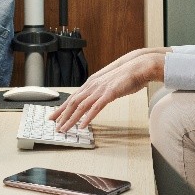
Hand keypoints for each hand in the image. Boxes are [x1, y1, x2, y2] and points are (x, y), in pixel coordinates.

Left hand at [50, 51, 166, 130]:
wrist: (139, 66)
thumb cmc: (126, 76)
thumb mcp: (109, 83)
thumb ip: (100, 90)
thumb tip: (95, 99)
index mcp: (91, 83)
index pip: (73, 97)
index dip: (62, 108)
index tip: (54, 116)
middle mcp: (92, 86)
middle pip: (73, 102)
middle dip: (62, 115)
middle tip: (55, 126)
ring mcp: (100, 89)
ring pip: (81, 106)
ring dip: (71, 119)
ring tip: (65, 128)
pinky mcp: (109, 93)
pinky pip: (96, 107)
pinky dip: (87, 117)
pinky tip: (83, 125)